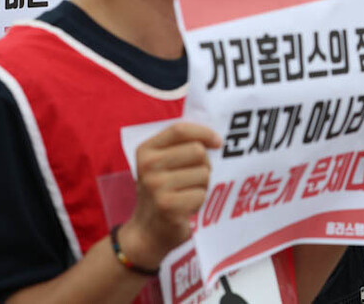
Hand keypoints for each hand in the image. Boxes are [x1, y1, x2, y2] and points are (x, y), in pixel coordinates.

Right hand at [120, 122, 219, 268]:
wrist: (146, 232)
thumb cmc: (162, 192)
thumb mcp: (163, 165)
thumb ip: (182, 147)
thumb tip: (216, 140)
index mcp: (146, 151)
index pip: (180, 129)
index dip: (204, 133)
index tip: (217, 142)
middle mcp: (148, 166)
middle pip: (197, 151)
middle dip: (205, 164)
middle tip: (195, 178)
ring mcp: (156, 186)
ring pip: (203, 173)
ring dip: (203, 185)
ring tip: (188, 193)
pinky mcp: (168, 206)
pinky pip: (202, 194)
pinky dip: (200, 201)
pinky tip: (186, 207)